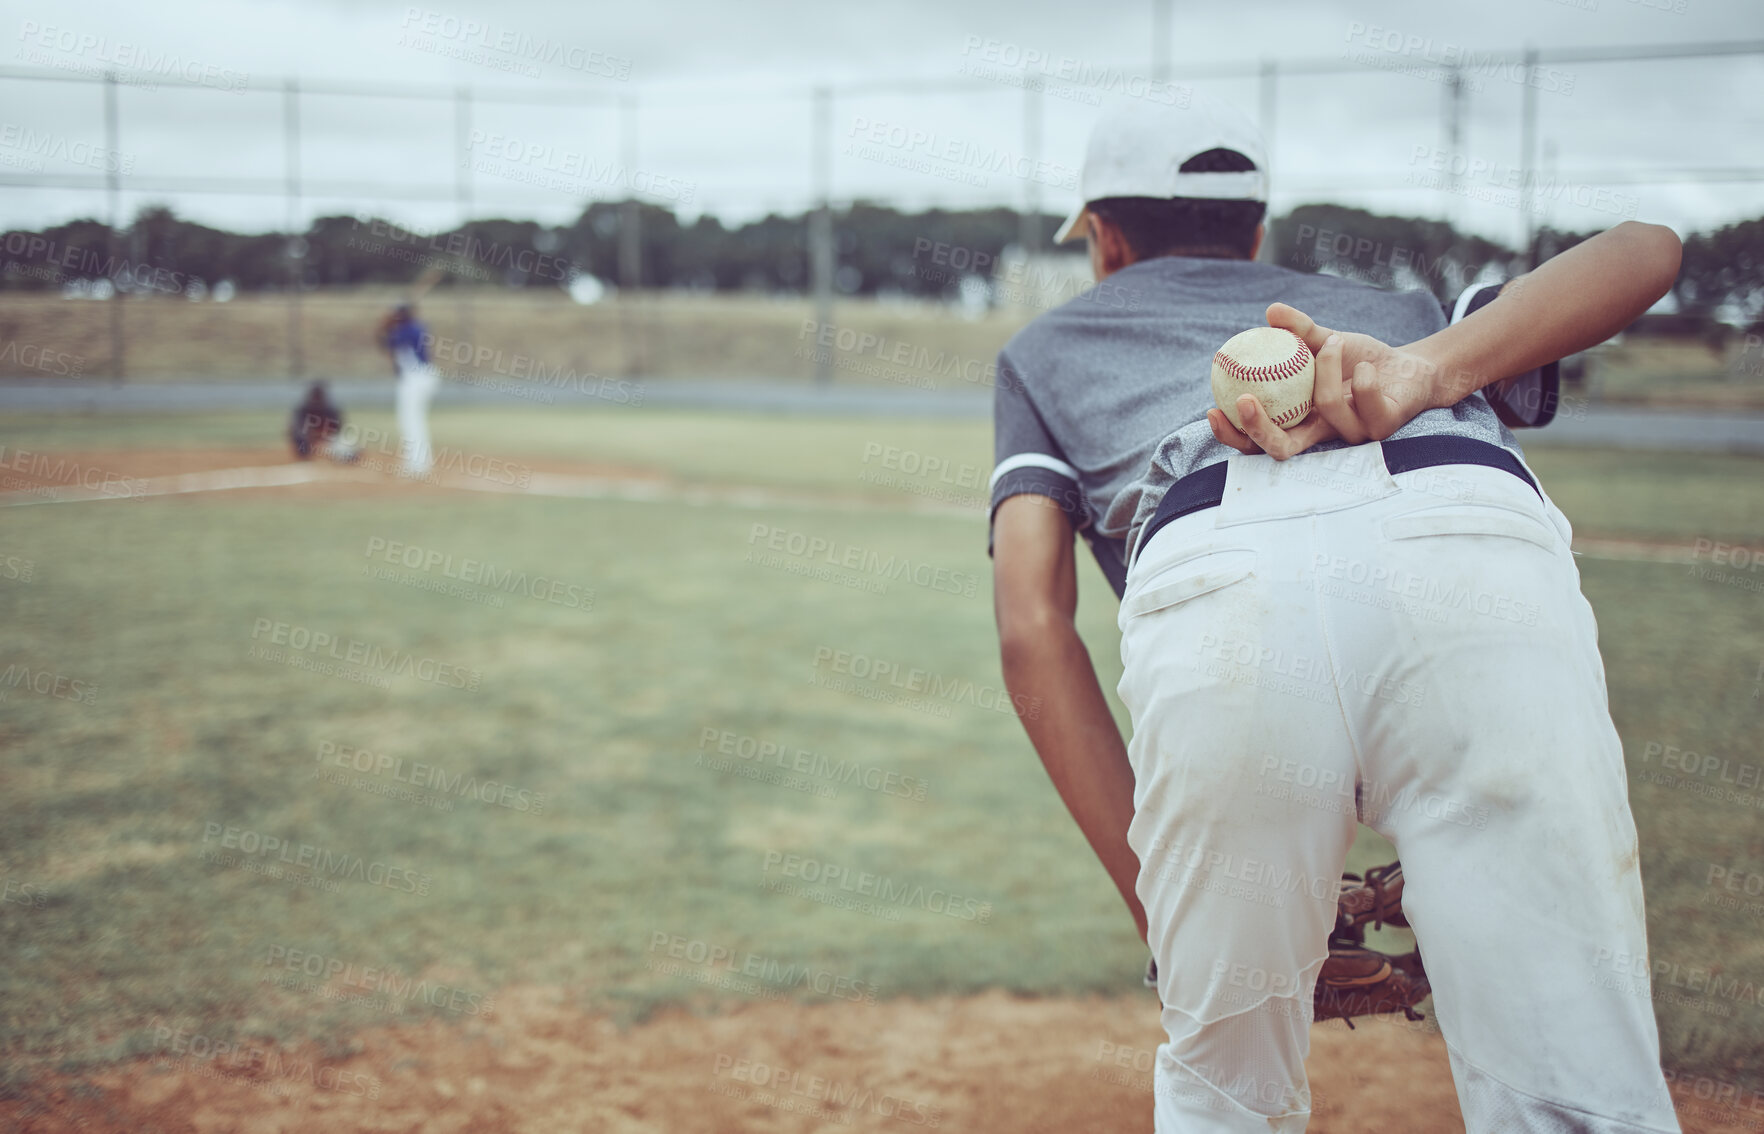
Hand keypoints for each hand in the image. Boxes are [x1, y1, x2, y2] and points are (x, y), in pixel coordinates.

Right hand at [1208, 304, 1442, 459]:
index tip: (1213, 408)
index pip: (1257, 440)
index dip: (1232, 434)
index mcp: (1299, 421)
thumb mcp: (1327, 341)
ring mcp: (1352, 435)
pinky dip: (1362, 373)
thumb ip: (1299, 331)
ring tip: (1335, 343)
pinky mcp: (1383, 429)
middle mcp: (1322, 435)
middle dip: (1256, 430)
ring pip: (1327, 410)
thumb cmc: (1361, 358)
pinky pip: (1363, 400)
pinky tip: (1366, 365)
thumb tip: (1270, 311)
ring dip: (1326, 369)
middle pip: (1279, 450)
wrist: (1411, 367)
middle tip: (1244, 398)